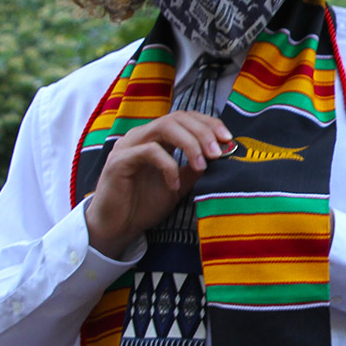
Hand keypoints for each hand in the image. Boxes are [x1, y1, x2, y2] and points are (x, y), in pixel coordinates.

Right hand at [84, 112, 233, 257]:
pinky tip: (174, 184)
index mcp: (156, 138)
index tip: (228, 138)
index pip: (185, 118)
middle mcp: (142, 135)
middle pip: (177, 117)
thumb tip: (220, 155)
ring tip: (203, 164)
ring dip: (189, 143)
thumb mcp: (179, 185)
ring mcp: (129, 145)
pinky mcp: (119, 161)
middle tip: (219, 152)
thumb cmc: (144, 205)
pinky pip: (149, 151)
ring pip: (164, 127)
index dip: (208, 123)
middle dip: (203, 131)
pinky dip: (168, 166)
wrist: (116, 228)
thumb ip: (195, 169)